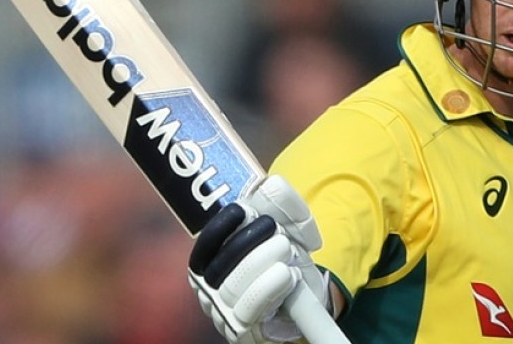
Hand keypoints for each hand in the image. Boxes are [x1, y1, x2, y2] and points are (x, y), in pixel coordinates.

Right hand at [188, 175, 331, 343]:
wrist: (308, 298)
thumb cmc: (286, 258)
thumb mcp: (288, 226)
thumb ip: (281, 202)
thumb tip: (273, 184)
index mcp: (210, 261)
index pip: (205, 244)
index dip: (219, 226)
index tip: (242, 209)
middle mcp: (209, 288)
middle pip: (220, 264)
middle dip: (249, 241)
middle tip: (278, 230)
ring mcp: (223, 312)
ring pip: (234, 285)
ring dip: (263, 261)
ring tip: (287, 249)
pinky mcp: (242, 331)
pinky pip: (250, 309)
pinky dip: (270, 287)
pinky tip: (288, 274)